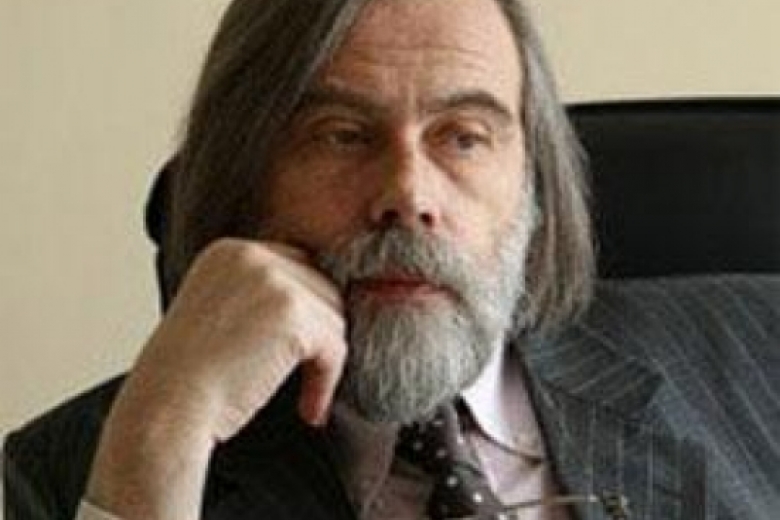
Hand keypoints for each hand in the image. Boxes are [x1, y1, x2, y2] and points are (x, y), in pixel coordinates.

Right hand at [86, 238, 346, 518]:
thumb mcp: (216, 316)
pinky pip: (335, 347)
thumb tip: (320, 307)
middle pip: (321, 288)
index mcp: (228, 252)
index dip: (304, 312)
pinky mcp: (294, 314)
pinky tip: (310, 410)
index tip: (298, 353)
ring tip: (307, 400)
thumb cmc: (185, 380)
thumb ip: (256, 299)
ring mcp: (274, 281)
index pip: (296, 267)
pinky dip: (327, 381)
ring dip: (324, 362)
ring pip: (333, 317)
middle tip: (309, 378)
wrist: (167, 408)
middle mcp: (251, 255)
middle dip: (319, 336)